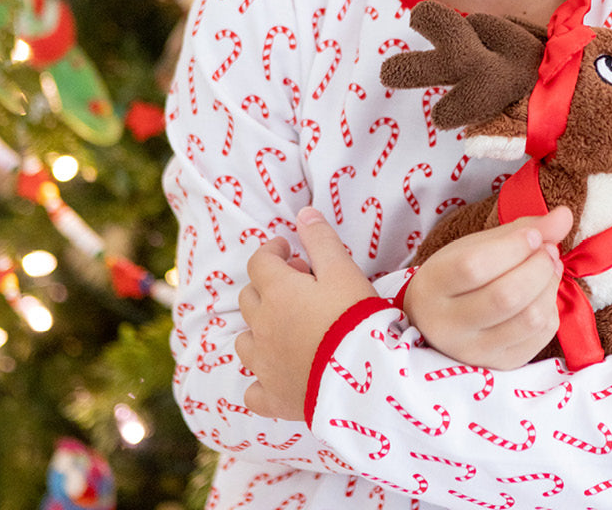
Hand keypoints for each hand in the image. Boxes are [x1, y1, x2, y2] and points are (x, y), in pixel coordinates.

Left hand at [236, 207, 376, 419]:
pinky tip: (278, 374)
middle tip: (300, 286)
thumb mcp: (343, 269)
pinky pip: (253, 390)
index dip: (273, 250)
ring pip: (245, 341)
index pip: (260, 261)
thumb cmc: (356, 316)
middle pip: (250, 298)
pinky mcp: (273, 398)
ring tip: (289, 327)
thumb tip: (303, 213)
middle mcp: (261, 327)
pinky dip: (261, 379)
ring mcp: (263, 366)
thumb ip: (321, 239)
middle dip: (269, 286)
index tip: (289, 249)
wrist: (365, 377)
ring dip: (261, 328)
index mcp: (277, 293)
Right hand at [403, 206, 571, 369]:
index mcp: (433, 285)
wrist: (437, 321)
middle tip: (547, 250)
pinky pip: (540, 336)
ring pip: (529, 318)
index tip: (532, 234)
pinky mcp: (499, 365)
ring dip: (550, 286)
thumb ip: (519, 229)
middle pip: (506, 296)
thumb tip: (565, 215)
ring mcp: (474, 351)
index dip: (513, 246)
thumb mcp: (477, 245)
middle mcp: (448, 325)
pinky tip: (543, 294)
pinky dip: (551, 309)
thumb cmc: (458, 276)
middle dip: (539, 266)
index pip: (474, 266)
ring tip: (549, 267)